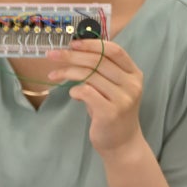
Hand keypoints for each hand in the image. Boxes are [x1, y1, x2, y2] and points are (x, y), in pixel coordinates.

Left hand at [54, 39, 146, 156]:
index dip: (92, 44)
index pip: (114, 50)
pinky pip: (86, 92)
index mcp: (133, 73)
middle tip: (52, 54)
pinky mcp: (111, 112)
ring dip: (67, 72)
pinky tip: (72, 94)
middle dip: (71, 56)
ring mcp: (123, 98)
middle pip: (98, 61)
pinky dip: (74, 90)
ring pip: (89, 75)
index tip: (72, 43)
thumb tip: (71, 51)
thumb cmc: (111, 111)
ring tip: (53, 75)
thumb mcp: (110, 88)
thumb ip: (99, 71)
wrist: (122, 143)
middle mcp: (132, 84)